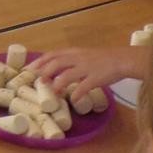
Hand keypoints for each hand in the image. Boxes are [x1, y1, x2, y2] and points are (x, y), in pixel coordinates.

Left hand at [29, 45, 146, 98]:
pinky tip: (73, 100)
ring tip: (53, 92)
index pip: (52, 54)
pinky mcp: (96, 78)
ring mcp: (86, 68)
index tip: (30, 69)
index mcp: (74, 52)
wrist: (122, 60)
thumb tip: (54, 72)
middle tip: (39, 81)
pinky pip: (83, 87)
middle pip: (56, 63)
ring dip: (57, 84)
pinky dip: (76, 94)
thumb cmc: (102, 59)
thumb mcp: (83, 55)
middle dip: (44, 72)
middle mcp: (78, 58)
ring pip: (67, 75)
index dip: (39, 61)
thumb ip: (70, 61)